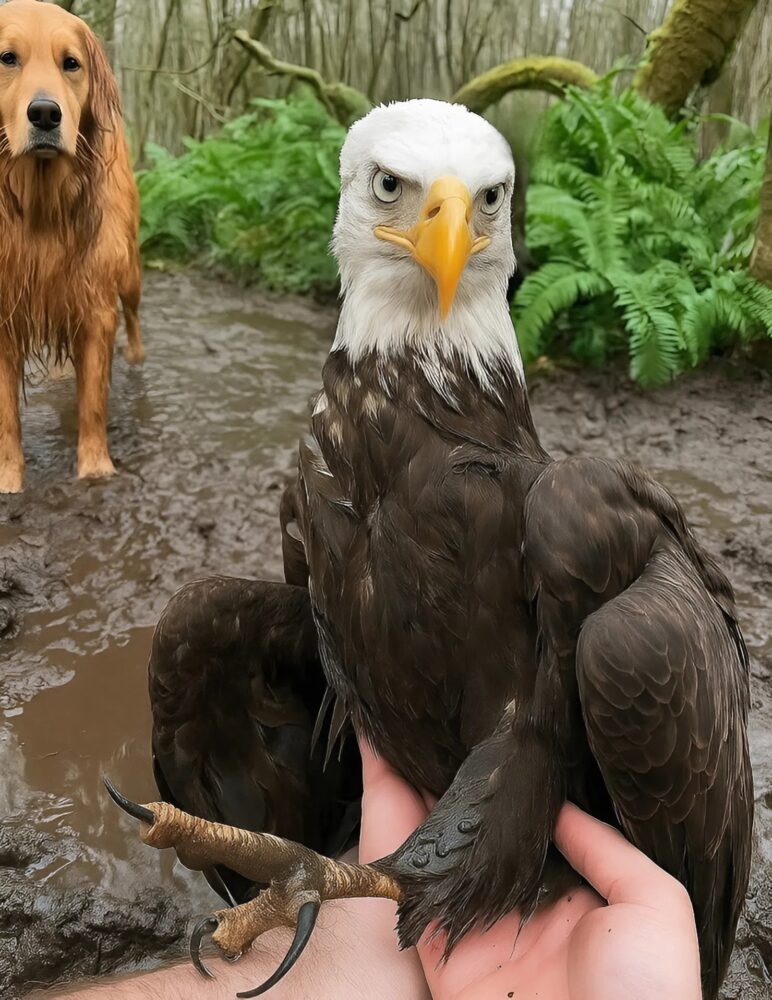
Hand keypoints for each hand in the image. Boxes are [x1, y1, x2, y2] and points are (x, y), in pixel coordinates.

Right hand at [359, 738, 701, 999]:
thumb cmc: (642, 990)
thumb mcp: (652, 904)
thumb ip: (604, 847)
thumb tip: (553, 805)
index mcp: (565, 893)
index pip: (524, 822)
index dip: (501, 779)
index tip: (482, 727)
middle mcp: (512, 906)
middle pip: (466, 829)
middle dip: (443, 776)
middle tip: (425, 717)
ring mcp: (469, 929)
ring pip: (426, 847)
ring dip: (402, 786)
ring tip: (391, 723)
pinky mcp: (434, 956)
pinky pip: (399, 886)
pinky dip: (382, 830)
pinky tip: (376, 771)